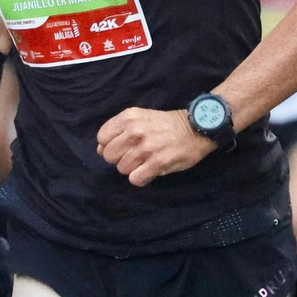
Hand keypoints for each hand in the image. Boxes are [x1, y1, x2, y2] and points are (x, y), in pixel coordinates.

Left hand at [96, 108, 216, 187]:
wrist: (197, 127)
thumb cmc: (167, 124)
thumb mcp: (140, 118)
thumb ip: (119, 131)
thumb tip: (100, 149)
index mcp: (129, 117)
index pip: (102, 138)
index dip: (109, 145)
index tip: (122, 147)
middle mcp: (134, 131)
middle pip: (109, 155)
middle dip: (119, 158)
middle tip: (135, 156)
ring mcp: (146, 147)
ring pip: (122, 169)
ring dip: (132, 169)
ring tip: (145, 161)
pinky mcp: (157, 163)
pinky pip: (135, 179)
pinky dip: (141, 178)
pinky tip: (150, 170)